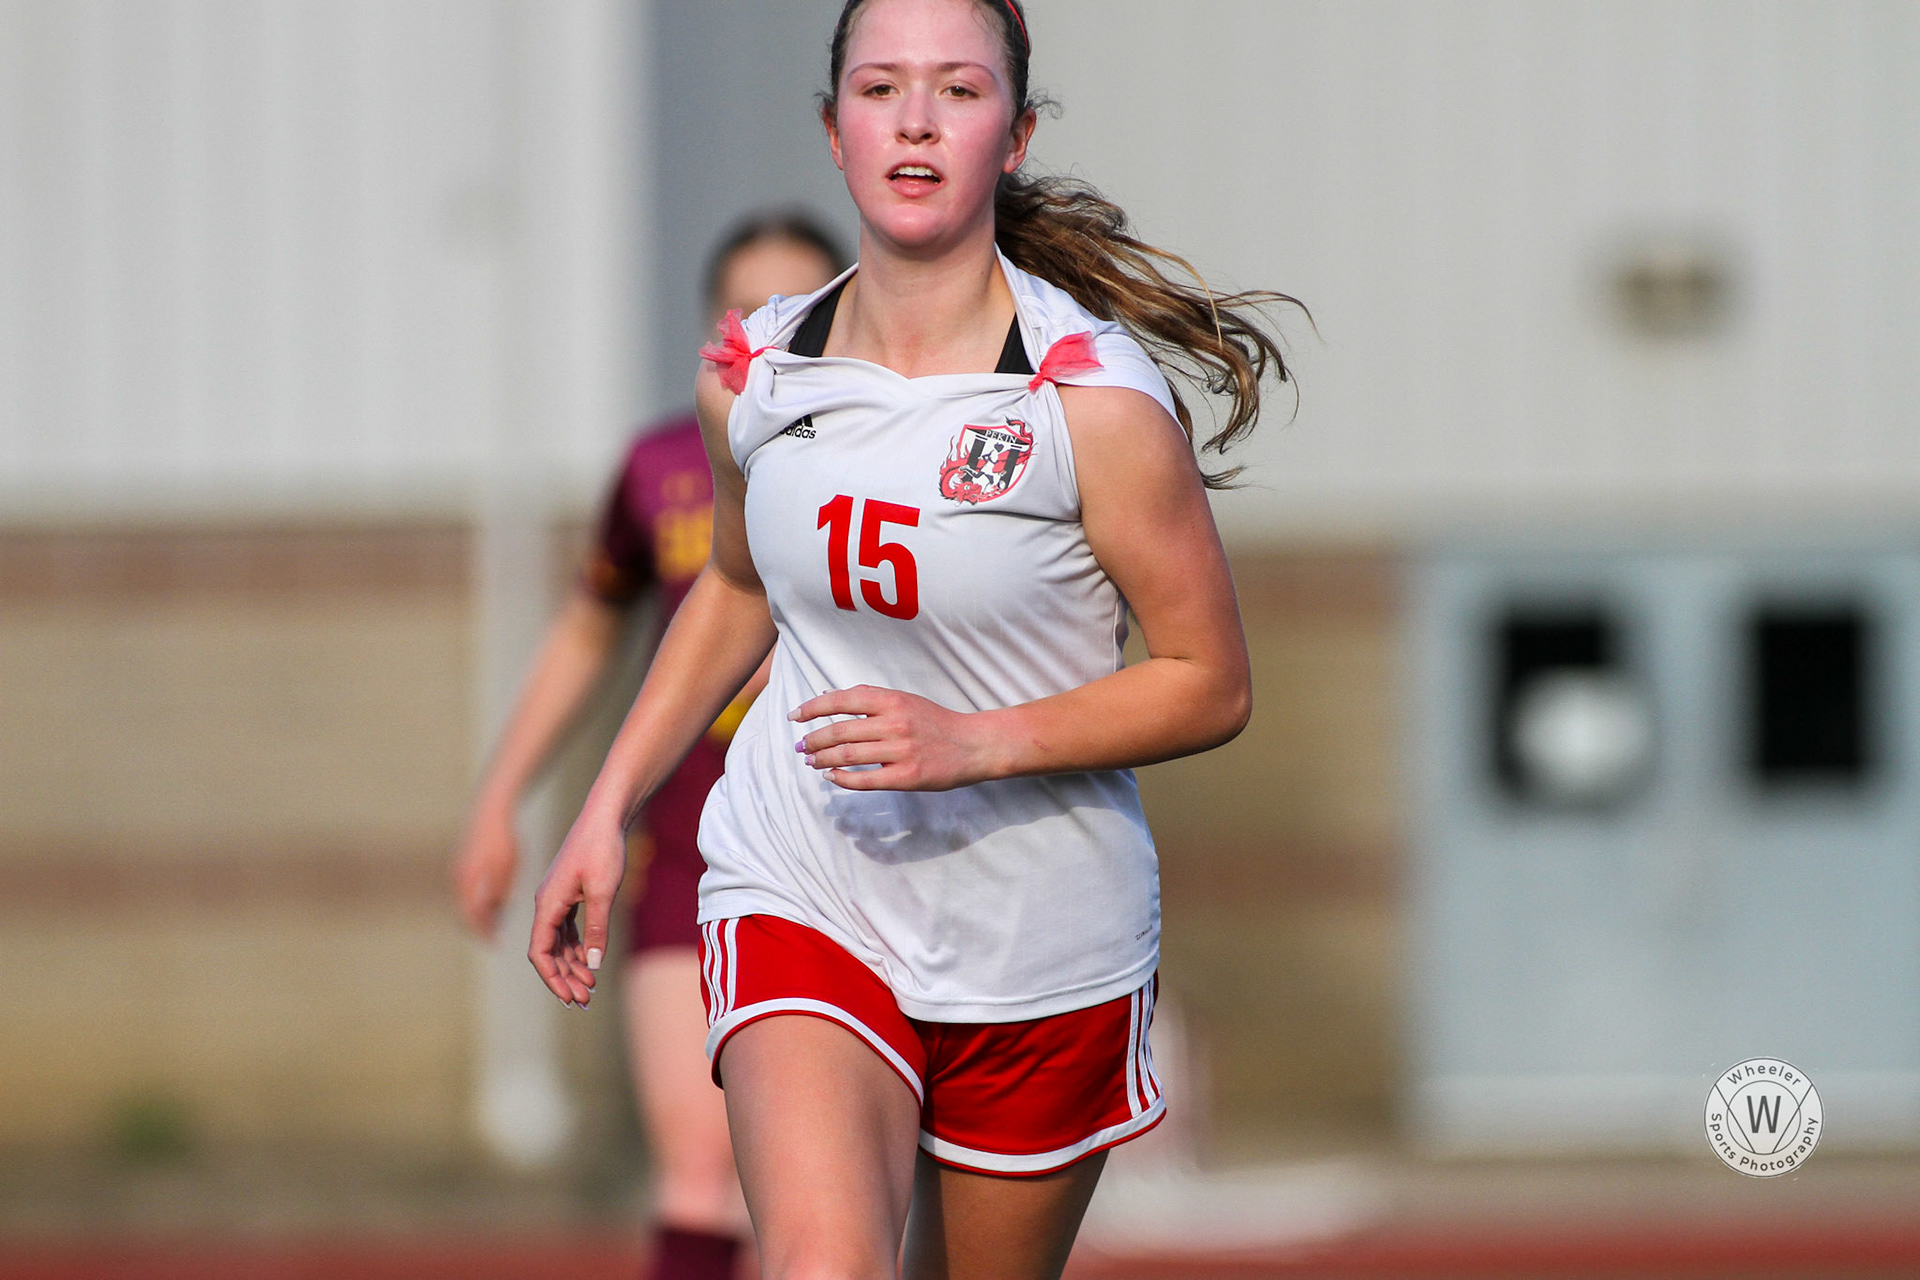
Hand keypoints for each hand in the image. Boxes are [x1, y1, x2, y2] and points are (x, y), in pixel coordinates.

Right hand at [452, 798, 518, 939]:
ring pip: (466, 900)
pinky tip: (494, 899)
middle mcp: (458, 878)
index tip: (496, 943)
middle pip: (465, 911)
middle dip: (479, 926)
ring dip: (478, 913)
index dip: (484, 932)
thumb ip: (499, 892)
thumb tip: (495, 914)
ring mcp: (458, 869)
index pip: (472, 917)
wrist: (490, 807)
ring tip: (495, 921)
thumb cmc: (502, 837)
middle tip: (494, 937)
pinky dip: (477, 899)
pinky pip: (467, 889)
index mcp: (466, 882)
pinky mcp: (462, 862)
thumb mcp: (506, 868)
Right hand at [527, 803, 626, 1007]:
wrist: (606, 816)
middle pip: (548, 951)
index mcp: (547, 903)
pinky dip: (577, 948)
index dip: (553, 978)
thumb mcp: (603, 891)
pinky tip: (590, 961)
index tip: (569, 997)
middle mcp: (546, 903)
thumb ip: (597, 929)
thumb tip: (593, 964)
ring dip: (571, 965)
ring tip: (590, 986)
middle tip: (585, 1000)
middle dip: (564, 978)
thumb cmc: (603, 848)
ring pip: (557, 942)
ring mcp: (556, 899)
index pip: (540, 952)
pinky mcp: (569, 894)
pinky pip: (567, 930)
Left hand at [791, 685, 999, 790]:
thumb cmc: (937, 722)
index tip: (796, 716)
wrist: (974, 745)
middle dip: (813, 740)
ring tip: (811, 761)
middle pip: (839, 731)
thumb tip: (830, 698)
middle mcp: (894, 723)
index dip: (813, 707)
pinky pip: (864, 779)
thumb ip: (872, 700)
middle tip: (800, 746)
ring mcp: (900, 751)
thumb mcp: (906, 701)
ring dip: (822, 759)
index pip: (842, 700)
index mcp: (892, 700)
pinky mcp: (906, 776)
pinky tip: (832, 777)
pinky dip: (842, 778)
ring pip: (847, 755)